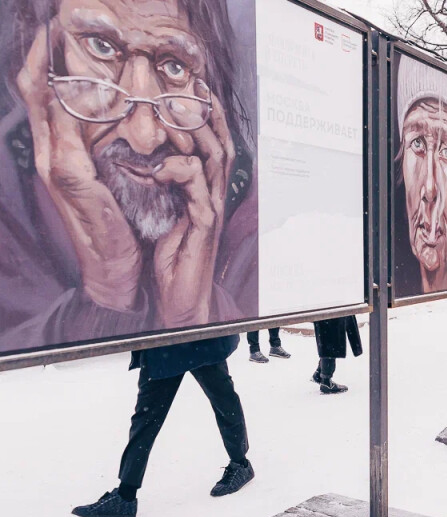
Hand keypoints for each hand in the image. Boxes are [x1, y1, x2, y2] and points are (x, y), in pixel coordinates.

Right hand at [17, 25, 141, 310]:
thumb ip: (104, 147)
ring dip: (52, 66)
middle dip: (41, 53)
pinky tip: (86, 80)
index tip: (55, 28)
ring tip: (60, 34)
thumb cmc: (117, 220)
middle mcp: (49, 153)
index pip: (43, 96)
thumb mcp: (109, 176)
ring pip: (43, 102)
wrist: (115, 266)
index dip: (44, 61)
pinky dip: (73, 100)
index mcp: (58, 152)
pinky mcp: (71, 177)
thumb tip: (117, 114)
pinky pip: (66, 128)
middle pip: (33, 90)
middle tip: (53, 19)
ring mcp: (54, 164)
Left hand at [151, 93, 233, 326]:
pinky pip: (197, 188)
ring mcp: (211, 208)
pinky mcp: (204, 224)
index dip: (208, 113)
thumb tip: (149, 162)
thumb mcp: (165, 215)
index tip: (195, 84)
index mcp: (203, 191)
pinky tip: (159, 169)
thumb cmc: (172, 260)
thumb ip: (164, 187)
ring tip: (178, 109)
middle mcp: (212, 195)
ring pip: (214, 158)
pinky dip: (179, 171)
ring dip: (197, 131)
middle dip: (208, 111)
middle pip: (220, 142)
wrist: (182, 300)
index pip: (212, 143)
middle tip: (193, 83)